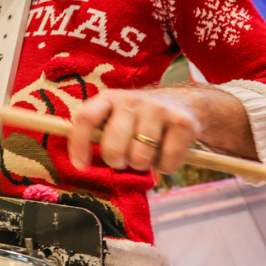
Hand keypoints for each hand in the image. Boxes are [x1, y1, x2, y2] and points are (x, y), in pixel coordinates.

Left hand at [67, 89, 199, 173]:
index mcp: (109, 98)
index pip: (86, 118)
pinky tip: (165, 153)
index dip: (78, 145)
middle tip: (122, 160)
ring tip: (146, 153)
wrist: (186, 102)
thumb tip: (80, 162)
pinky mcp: (182, 123)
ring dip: (142, 165)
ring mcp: (158, 109)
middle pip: (113, 146)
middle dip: (116, 161)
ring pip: (140, 158)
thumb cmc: (140, 118)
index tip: (80, 166)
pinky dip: (165, 167)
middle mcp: (131, 100)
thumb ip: (99, 132)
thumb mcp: (117, 115)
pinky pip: (167, 163)